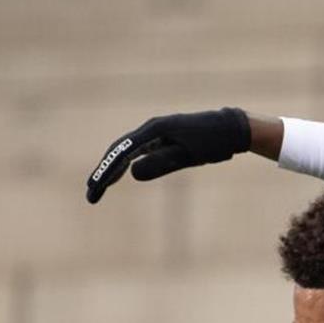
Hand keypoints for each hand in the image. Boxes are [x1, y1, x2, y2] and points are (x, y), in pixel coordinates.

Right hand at [85, 107, 251, 203]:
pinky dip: (125, 164)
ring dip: (111, 169)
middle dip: (103, 172)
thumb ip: (161, 163)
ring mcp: (156, 132)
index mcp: (155, 130)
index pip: (122, 152)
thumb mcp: (189, 155)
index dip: (106, 171)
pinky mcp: (162, 138)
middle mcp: (151, 128)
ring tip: (98, 188)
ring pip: (126, 151)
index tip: (95, 188)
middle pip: (119, 151)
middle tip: (91, 194)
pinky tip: (119, 175)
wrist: (232, 129)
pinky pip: (137, 152)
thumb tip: (131, 173)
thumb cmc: (213, 142)